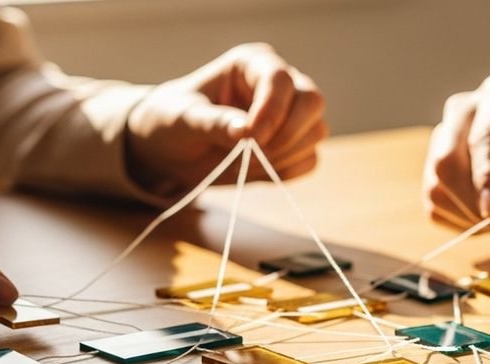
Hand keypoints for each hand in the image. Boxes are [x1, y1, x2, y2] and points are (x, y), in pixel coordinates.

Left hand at [125, 43, 326, 195]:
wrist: (173, 151)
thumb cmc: (173, 122)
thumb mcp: (182, 119)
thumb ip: (212, 122)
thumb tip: (245, 131)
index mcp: (251, 64)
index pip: (280, 79)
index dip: (272, 110)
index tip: (249, 138)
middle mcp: (279, 85)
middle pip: (312, 102)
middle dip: (285, 134)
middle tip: (251, 153)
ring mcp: (291, 115)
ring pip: (316, 132)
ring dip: (283, 156)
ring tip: (244, 163)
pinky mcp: (294, 146)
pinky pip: (310, 160)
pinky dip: (287, 172)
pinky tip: (256, 171)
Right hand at [423, 74, 489, 228]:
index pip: (483, 139)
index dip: (486, 177)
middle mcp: (464, 111)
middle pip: (445, 161)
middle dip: (475, 201)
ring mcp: (445, 139)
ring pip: (436, 187)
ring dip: (470, 216)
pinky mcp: (436, 170)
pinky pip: (435, 206)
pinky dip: (462, 222)